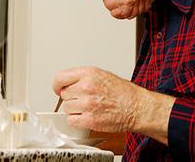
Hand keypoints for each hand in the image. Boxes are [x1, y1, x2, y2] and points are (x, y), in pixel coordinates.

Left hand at [52, 66, 174, 143]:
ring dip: (75, 110)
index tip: (58, 89)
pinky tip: (87, 116)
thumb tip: (68, 83)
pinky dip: (77, 120)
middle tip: (84, 99)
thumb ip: (83, 77)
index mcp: (89, 73)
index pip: (60, 78)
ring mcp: (87, 104)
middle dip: (71, 98)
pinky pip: (71, 120)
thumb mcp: (102, 74)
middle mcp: (86, 87)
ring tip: (89, 107)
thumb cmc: (123, 92)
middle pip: (63, 95)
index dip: (57, 85)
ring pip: (67, 108)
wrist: (136, 107)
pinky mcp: (89, 119)